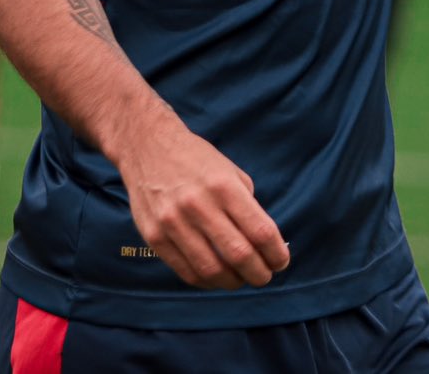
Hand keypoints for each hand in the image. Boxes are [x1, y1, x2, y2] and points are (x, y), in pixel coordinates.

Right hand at [115, 112, 289, 290]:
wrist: (147, 146)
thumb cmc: (196, 159)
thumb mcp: (230, 171)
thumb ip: (247, 205)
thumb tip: (265, 243)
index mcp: (224, 186)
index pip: (260, 231)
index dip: (276, 254)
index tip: (280, 262)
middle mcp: (199, 205)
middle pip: (239, 254)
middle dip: (259, 274)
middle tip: (264, 276)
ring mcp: (173, 222)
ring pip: (212, 270)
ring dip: (233, 282)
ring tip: (241, 279)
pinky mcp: (154, 236)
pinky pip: (185, 271)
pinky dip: (207, 281)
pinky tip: (216, 278)